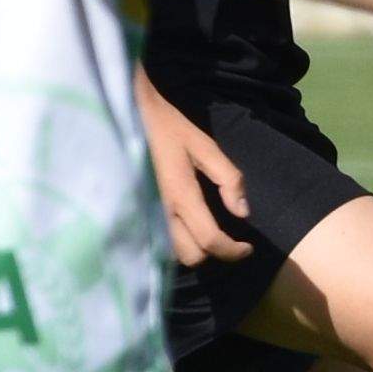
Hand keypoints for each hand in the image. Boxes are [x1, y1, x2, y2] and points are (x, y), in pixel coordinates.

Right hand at [137, 79, 252, 267]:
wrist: (125, 115)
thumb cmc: (168, 128)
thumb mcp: (205, 146)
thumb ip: (228, 178)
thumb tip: (243, 212)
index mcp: (181, 195)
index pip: (210, 240)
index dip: (233, 251)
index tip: (247, 248)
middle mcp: (158, 213)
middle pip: (190, 256)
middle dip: (213, 252)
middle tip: (227, 239)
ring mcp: (140, 216)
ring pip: (170, 253)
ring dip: (192, 249)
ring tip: (204, 232)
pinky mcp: (129, 214)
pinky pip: (153, 243)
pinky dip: (172, 243)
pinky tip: (182, 228)